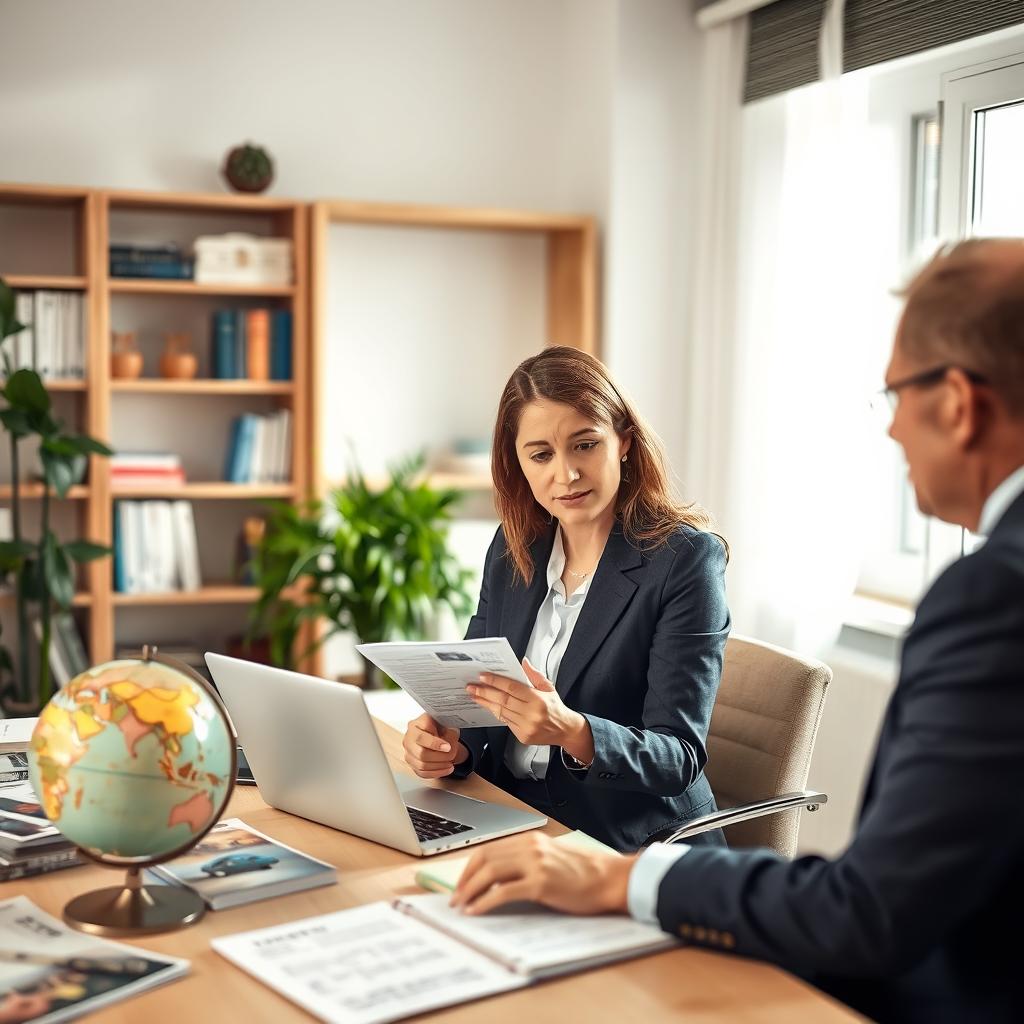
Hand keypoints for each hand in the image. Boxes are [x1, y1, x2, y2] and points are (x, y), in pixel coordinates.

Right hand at [402, 713, 467, 778]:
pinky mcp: (412, 764)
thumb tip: (450, 744)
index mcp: (415, 725)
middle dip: (440, 757)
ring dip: (440, 766)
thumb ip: (448, 732)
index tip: (448, 747)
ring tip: (451, 762)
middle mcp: (409, 738)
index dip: (435, 744)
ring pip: (422, 765)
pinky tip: (447, 768)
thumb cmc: (440, 726)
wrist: (437, 732)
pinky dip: (437, 772)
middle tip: (451, 754)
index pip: (421, 737)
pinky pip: (423, 773)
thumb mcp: (446, 723)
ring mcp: (408, 752)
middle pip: (421, 754)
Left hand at [451, 833, 634, 915]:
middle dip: (465, 880)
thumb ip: (526, 862)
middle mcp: (530, 846)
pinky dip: (485, 902)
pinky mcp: (541, 883)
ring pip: (490, 873)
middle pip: (485, 859)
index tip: (461, 883)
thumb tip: (498, 880)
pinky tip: (477, 911)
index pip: (489, 849)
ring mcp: (535, 863)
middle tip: (455, 898)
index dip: (470, 867)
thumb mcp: (551, 859)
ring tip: (461, 906)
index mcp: (531, 839)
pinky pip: (504, 892)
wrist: (609, 878)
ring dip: (470, 891)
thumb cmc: (585, 872)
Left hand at [467, 658, 594, 759]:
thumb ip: (534, 675)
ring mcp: (526, 727)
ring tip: (475, 695)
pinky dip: (495, 712)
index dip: (496, 681)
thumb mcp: (548, 687)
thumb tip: (523, 662)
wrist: (564, 730)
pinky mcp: (522, 736)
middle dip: (485, 692)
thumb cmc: (555, 707)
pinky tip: (488, 706)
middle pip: (503, 700)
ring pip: (501, 712)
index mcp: (538, 700)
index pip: (512, 688)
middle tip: (472, 687)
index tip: (483, 676)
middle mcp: (531, 714)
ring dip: (486, 703)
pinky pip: (505, 722)